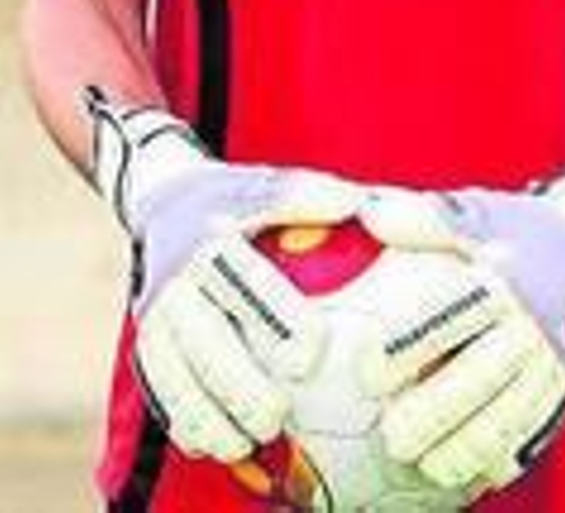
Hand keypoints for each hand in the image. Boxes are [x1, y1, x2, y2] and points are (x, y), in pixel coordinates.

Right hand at [86, 90, 361, 461]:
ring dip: (207, 414)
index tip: (312, 351)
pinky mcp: (144, 342)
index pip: (243, 279)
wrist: (168, 203)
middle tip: (279, 413)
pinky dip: (184, 420)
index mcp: (211, 236)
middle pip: (201, 339)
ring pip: (171, 375)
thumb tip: (358, 208)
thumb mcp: (275, 182)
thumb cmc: (246, 197)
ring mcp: (154, 314)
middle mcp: (174, 278)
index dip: (276, 316)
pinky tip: (219, 443)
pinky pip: (158, 389)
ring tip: (251, 440)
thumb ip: (315, 194)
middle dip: (237, 383)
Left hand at [360, 113, 564, 493]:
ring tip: (423, 458)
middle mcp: (533, 324)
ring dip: (458, 450)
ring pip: (505, 423)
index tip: (368, 372)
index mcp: (504, 280)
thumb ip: (421, 217)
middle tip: (390, 434)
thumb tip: (369, 215)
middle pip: (478, 382)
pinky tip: (463, 465)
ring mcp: (553, 363)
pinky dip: (494, 460)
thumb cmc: (514, 228)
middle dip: (429, 416)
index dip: (405, 349)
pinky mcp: (563, 389)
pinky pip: (529, 439)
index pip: (450, 318)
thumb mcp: (472, 212)